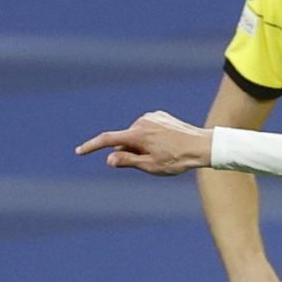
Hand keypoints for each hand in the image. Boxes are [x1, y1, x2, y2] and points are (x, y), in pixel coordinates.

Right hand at [75, 111, 213, 174]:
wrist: (202, 146)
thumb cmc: (178, 159)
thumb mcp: (151, 166)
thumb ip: (128, 161)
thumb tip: (109, 158)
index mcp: (137, 134)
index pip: (108, 140)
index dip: (92, 146)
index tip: (79, 151)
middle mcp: (142, 121)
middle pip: (125, 140)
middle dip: (129, 151)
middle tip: (150, 162)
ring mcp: (152, 116)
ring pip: (136, 135)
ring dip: (141, 144)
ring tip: (163, 153)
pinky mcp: (160, 115)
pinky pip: (147, 129)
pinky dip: (150, 137)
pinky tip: (167, 143)